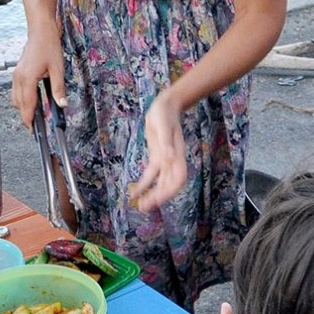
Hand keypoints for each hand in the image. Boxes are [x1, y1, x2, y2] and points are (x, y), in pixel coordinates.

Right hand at [10, 35, 65, 129]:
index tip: (32, 130)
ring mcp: (16, 74)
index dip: (28, 119)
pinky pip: (16, 90)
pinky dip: (22, 98)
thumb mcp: (57, 68)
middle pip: (18, 104)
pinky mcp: (18, 71)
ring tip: (34, 114)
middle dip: (25, 116)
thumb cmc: (48, 45)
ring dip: (23, 107)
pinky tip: (32, 100)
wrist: (40, 30)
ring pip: (15, 98)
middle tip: (35, 125)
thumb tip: (62, 104)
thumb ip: (58, 88)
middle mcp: (19, 77)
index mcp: (27, 78)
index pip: (26, 105)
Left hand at [130, 95, 186, 210]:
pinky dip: (144, 184)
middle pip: (169, 184)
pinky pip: (151, 175)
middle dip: (159, 197)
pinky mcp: (156, 157)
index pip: (178, 178)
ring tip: (141, 206)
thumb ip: (166, 142)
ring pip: (160, 182)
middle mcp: (173, 160)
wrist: (164, 105)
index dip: (170, 191)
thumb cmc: (165, 113)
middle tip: (144, 208)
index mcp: (177, 155)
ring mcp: (164, 160)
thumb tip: (170, 158)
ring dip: (152, 194)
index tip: (158, 200)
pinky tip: (135, 193)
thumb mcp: (163, 125)